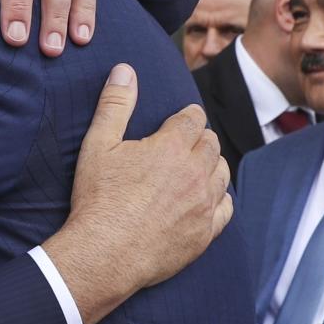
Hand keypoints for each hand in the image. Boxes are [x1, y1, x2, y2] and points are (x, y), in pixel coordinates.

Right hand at [43, 64, 231, 323]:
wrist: (104, 254)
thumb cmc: (97, 199)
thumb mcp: (97, 146)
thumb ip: (115, 105)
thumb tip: (125, 70)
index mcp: (171, 147)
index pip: (193, 119)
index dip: (186, 118)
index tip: (179, 121)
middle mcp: (196, 172)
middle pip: (211, 143)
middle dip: (199, 140)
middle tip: (182, 146)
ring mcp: (204, 204)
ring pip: (222, 172)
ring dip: (211, 166)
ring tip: (194, 170)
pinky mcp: (205, 232)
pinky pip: (226, 208)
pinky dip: (220, 199)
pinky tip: (207, 199)